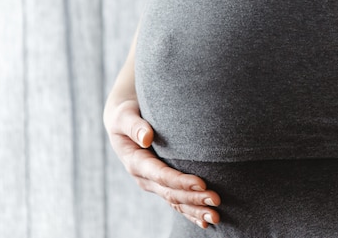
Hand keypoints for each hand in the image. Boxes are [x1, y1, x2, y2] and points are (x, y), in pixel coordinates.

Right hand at [104, 99, 220, 228]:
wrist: (121, 121)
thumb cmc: (125, 114)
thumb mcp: (124, 115)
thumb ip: (134, 125)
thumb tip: (146, 137)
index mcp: (135, 162)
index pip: (161, 175)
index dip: (181, 181)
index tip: (202, 183)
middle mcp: (143, 177)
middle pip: (171, 192)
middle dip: (194, 198)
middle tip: (216, 199)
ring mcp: (152, 183)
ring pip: (175, 201)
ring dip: (195, 210)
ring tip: (216, 215)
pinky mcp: (160, 184)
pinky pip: (176, 202)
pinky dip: (190, 213)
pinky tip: (205, 222)